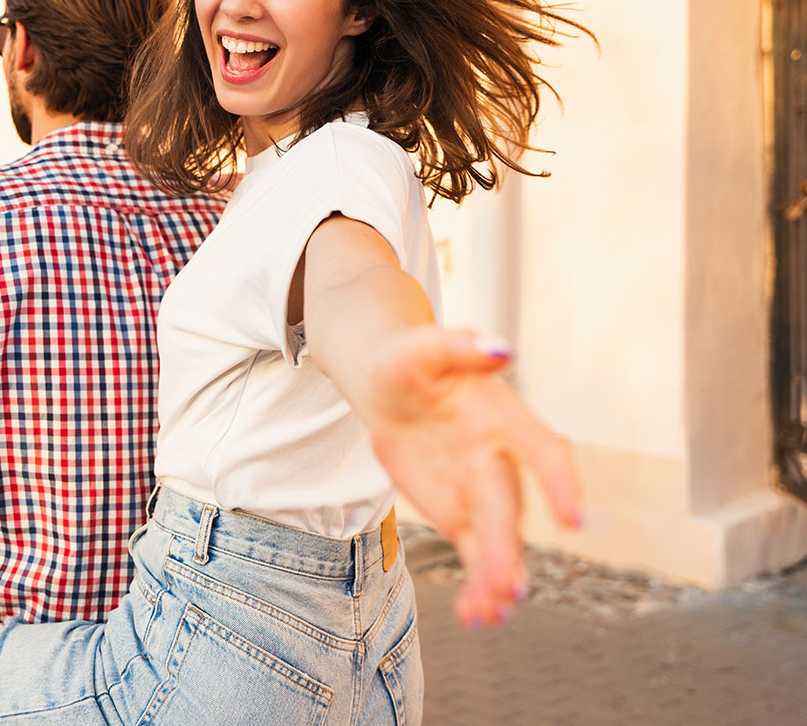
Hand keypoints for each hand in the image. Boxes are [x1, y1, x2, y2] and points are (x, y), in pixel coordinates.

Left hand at [362, 327, 581, 627]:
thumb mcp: (423, 347)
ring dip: (496, 576)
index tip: (573, 517)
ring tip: (492, 614)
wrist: (390, 387)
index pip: (540, 448)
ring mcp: (480, 488)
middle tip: (509, 591)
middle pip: (509, 506)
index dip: (560, 480)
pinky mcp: (459, 511)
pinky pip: (473, 551)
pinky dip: (477, 583)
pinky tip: (477, 616)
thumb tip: (501, 348)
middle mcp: (499, 457)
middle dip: (508, 548)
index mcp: (500, 416)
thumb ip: (461, 347)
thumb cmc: (411, 360)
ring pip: (496, 538)